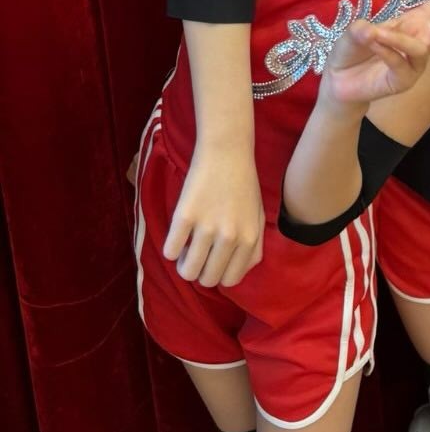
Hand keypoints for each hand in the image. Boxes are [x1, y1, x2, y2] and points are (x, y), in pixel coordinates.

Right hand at [164, 146, 264, 287]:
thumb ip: (254, 247)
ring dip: (183, 265)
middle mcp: (230, 237)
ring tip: (185, 248)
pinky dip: (170, 249)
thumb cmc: (244, 183)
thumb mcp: (258, 216)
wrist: (227, 151)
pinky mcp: (184, 216)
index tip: (213, 262)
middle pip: (207, 280)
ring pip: (187, 272)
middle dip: (200, 272)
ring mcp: (206, 227)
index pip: (230, 280)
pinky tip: (177, 236)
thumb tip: (241, 272)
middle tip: (197, 255)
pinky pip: (170, 252)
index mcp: (249, 239)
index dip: (218, 274)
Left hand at [320, 0, 429, 109]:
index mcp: (413, 21)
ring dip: (396, 39)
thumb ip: (363, 28)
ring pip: (420, 46)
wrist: (340, 81)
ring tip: (375, 36)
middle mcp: (420, 40)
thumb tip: (371, 31)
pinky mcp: (406, 80)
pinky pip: (400, 61)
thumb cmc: (352, 50)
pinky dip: (385, 52)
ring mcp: (415, 63)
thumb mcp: (355, 31)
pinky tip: (372, 48)